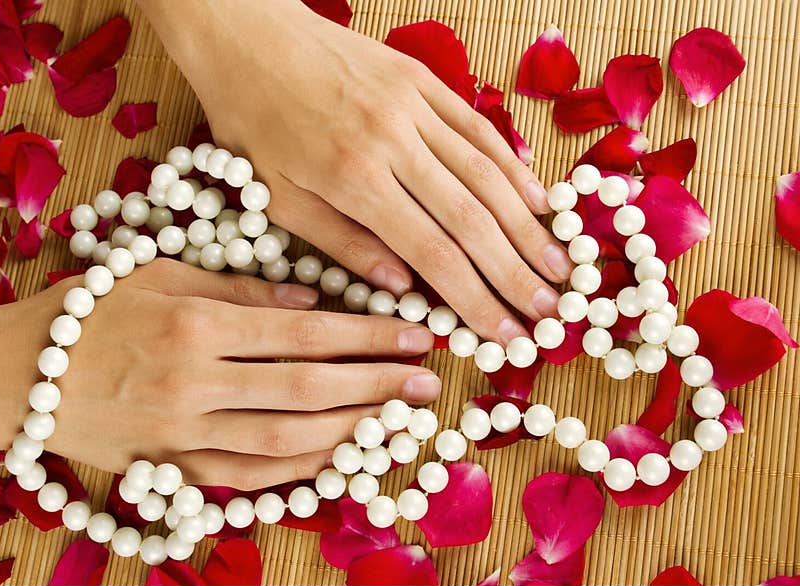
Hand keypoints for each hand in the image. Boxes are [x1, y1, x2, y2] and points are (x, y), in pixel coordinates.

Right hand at [0, 261, 439, 487]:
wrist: (18, 374)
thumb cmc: (90, 310)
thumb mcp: (163, 275)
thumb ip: (241, 289)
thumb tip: (310, 301)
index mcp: (198, 322)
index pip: (306, 331)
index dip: (368, 335)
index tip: (415, 334)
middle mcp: (196, 380)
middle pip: (308, 388)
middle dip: (375, 385)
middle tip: (424, 383)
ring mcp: (183, 432)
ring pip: (286, 440)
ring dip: (350, 432)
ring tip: (394, 421)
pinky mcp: (171, 467)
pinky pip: (246, 478)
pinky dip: (296, 472)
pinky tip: (336, 458)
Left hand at [139, 0, 572, 343]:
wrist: (246, 33)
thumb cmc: (252, 121)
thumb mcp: (280, 197)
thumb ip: (344, 244)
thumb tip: (402, 289)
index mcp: (352, 179)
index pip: (432, 252)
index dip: (476, 299)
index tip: (507, 332)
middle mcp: (393, 141)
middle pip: (472, 217)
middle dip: (516, 271)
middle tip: (549, 309)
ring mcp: (413, 105)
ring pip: (487, 173)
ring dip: (528, 226)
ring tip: (559, 265)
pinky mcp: (422, 80)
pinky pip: (478, 128)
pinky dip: (513, 166)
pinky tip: (538, 200)